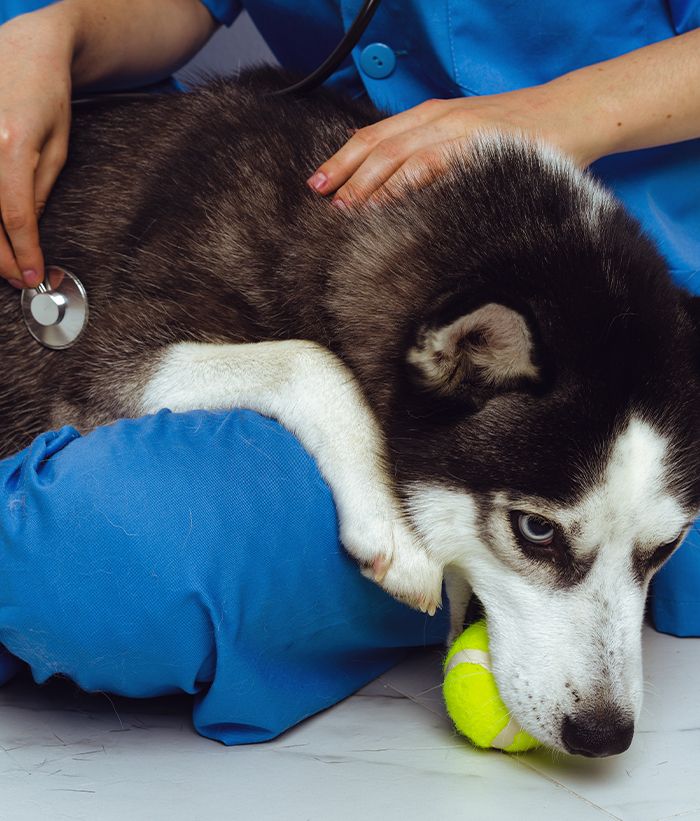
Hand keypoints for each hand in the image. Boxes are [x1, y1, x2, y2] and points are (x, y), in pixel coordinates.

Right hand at [0, 9, 73, 288]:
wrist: (24, 50)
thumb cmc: (46, 96)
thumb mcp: (57, 148)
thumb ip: (39, 191)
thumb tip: (30, 233)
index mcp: (12, 147)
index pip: (16, 216)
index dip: (25, 251)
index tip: (34, 274)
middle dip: (2, 257)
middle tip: (20, 278)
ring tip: (6, 263)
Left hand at [306, 84, 600, 206]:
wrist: (573, 112)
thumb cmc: (521, 135)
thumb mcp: (468, 141)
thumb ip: (435, 160)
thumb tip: (402, 194)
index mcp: (432, 117)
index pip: (376, 136)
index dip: (343, 159)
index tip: (319, 183)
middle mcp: (438, 119)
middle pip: (377, 144)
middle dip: (344, 172)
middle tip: (320, 198)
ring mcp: (458, 129)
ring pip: (398, 153)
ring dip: (367, 181)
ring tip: (345, 207)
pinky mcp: (479, 145)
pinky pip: (434, 163)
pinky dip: (406, 182)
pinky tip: (388, 202)